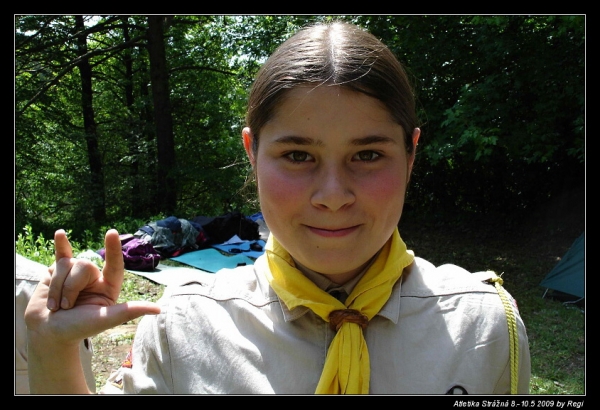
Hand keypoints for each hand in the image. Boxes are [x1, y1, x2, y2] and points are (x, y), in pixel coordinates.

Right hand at [25, 228, 160, 344]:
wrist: (48, 333)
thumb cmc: (77, 329)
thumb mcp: (104, 320)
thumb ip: (128, 311)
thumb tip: (158, 310)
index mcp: (108, 286)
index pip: (114, 264)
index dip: (113, 249)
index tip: (112, 232)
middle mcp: (93, 277)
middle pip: (83, 266)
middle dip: (70, 288)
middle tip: (66, 308)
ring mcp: (75, 272)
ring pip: (65, 264)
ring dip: (57, 289)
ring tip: (56, 306)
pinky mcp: (57, 270)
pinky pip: (60, 254)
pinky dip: (60, 243)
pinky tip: (60, 233)